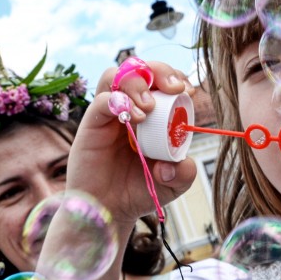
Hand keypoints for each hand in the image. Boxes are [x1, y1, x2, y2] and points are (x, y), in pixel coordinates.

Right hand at [65, 60, 197, 224]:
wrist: (110, 210)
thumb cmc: (139, 191)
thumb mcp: (172, 185)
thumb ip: (184, 174)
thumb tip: (180, 163)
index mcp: (152, 114)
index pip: (162, 80)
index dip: (175, 78)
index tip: (188, 91)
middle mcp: (130, 107)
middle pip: (141, 69)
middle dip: (160, 71)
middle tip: (174, 90)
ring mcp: (110, 113)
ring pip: (118, 76)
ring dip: (137, 83)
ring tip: (149, 107)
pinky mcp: (92, 123)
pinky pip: (102, 100)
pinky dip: (118, 101)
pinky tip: (133, 119)